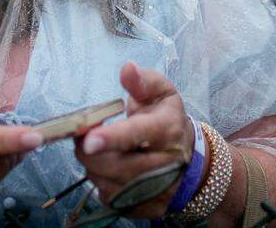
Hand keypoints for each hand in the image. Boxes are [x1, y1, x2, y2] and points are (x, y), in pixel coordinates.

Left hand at [76, 63, 191, 218]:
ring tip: (99, 151)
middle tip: (85, 136)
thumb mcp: (161, 92)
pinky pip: (110, 198)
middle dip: (89, 151)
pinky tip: (109, 169)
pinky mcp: (148, 208)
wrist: (191, 159)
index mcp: (167, 129)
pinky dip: (101, 182)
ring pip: (108, 183)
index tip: (89, 139)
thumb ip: (142, 81)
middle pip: (116, 164)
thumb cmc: (166, 118)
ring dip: (93, 166)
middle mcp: (166, 163)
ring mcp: (159, 189)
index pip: (139, 133)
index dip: (113, 137)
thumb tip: (127, 68)